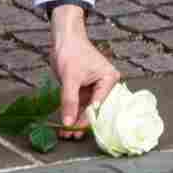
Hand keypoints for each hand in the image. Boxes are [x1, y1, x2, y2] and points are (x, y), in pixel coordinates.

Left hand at [46, 4, 120, 138]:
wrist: (63, 37)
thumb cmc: (70, 52)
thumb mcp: (70, 77)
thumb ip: (69, 100)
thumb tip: (68, 123)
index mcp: (109, 80)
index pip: (98, 105)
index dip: (86, 120)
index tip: (74, 132)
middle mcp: (105, 85)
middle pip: (94, 110)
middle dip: (81, 123)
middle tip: (69, 136)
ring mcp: (94, 88)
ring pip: (86, 109)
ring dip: (75, 121)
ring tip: (65, 134)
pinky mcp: (84, 89)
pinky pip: (79, 104)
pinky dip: (72, 113)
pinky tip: (64, 123)